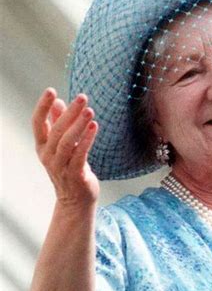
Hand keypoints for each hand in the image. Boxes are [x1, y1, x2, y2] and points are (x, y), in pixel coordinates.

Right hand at [32, 88, 99, 205]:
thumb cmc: (69, 169)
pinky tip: (94, 127)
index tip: (51, 90)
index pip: (37, 123)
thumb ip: (58, 124)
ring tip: (90, 111)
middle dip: (70, 113)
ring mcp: (60, 167)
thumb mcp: (61, 146)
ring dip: (79, 125)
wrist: (75, 201)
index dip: (42, 106)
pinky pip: (80, 155)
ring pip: (67, 142)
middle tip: (82, 97)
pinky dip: (87, 140)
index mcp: (42, 146)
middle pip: (56, 130)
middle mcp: (48, 156)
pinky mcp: (75, 175)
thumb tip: (58, 102)